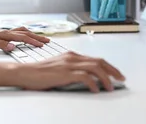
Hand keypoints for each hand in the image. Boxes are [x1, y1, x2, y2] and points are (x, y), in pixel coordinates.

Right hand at [0, 51, 125, 92]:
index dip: (108, 66)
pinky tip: (95, 90)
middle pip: (99, 61)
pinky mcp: (64, 73)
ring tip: (110, 87)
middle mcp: (72, 57)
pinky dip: (93, 83)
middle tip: (121, 79)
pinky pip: (85, 77)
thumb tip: (87, 79)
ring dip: (106, 78)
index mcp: (71, 55)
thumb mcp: (58, 68)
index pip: (95, 59)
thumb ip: (71, 70)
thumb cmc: (39, 73)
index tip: (116, 74)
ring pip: (95, 68)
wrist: (25, 73)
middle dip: (112, 70)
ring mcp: (68, 64)